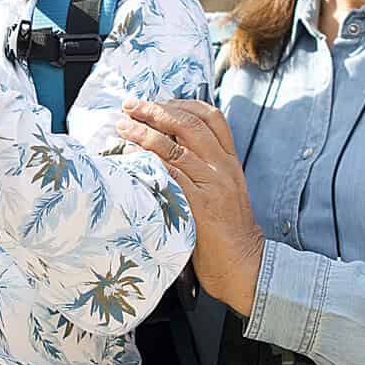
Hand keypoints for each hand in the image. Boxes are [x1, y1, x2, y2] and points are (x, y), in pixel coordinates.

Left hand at [117, 97, 265, 316]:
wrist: (243, 263)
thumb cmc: (226, 230)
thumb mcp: (222, 189)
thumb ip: (203, 166)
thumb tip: (167, 145)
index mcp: (230, 161)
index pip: (211, 117)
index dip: (181, 103)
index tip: (156, 101)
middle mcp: (223, 167)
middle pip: (189, 124)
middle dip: (156, 110)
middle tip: (131, 106)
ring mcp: (212, 184)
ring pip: (175, 146)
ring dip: (143, 132)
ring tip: (122, 126)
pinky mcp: (199, 204)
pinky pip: (169, 174)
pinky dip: (147, 160)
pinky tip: (130, 155)